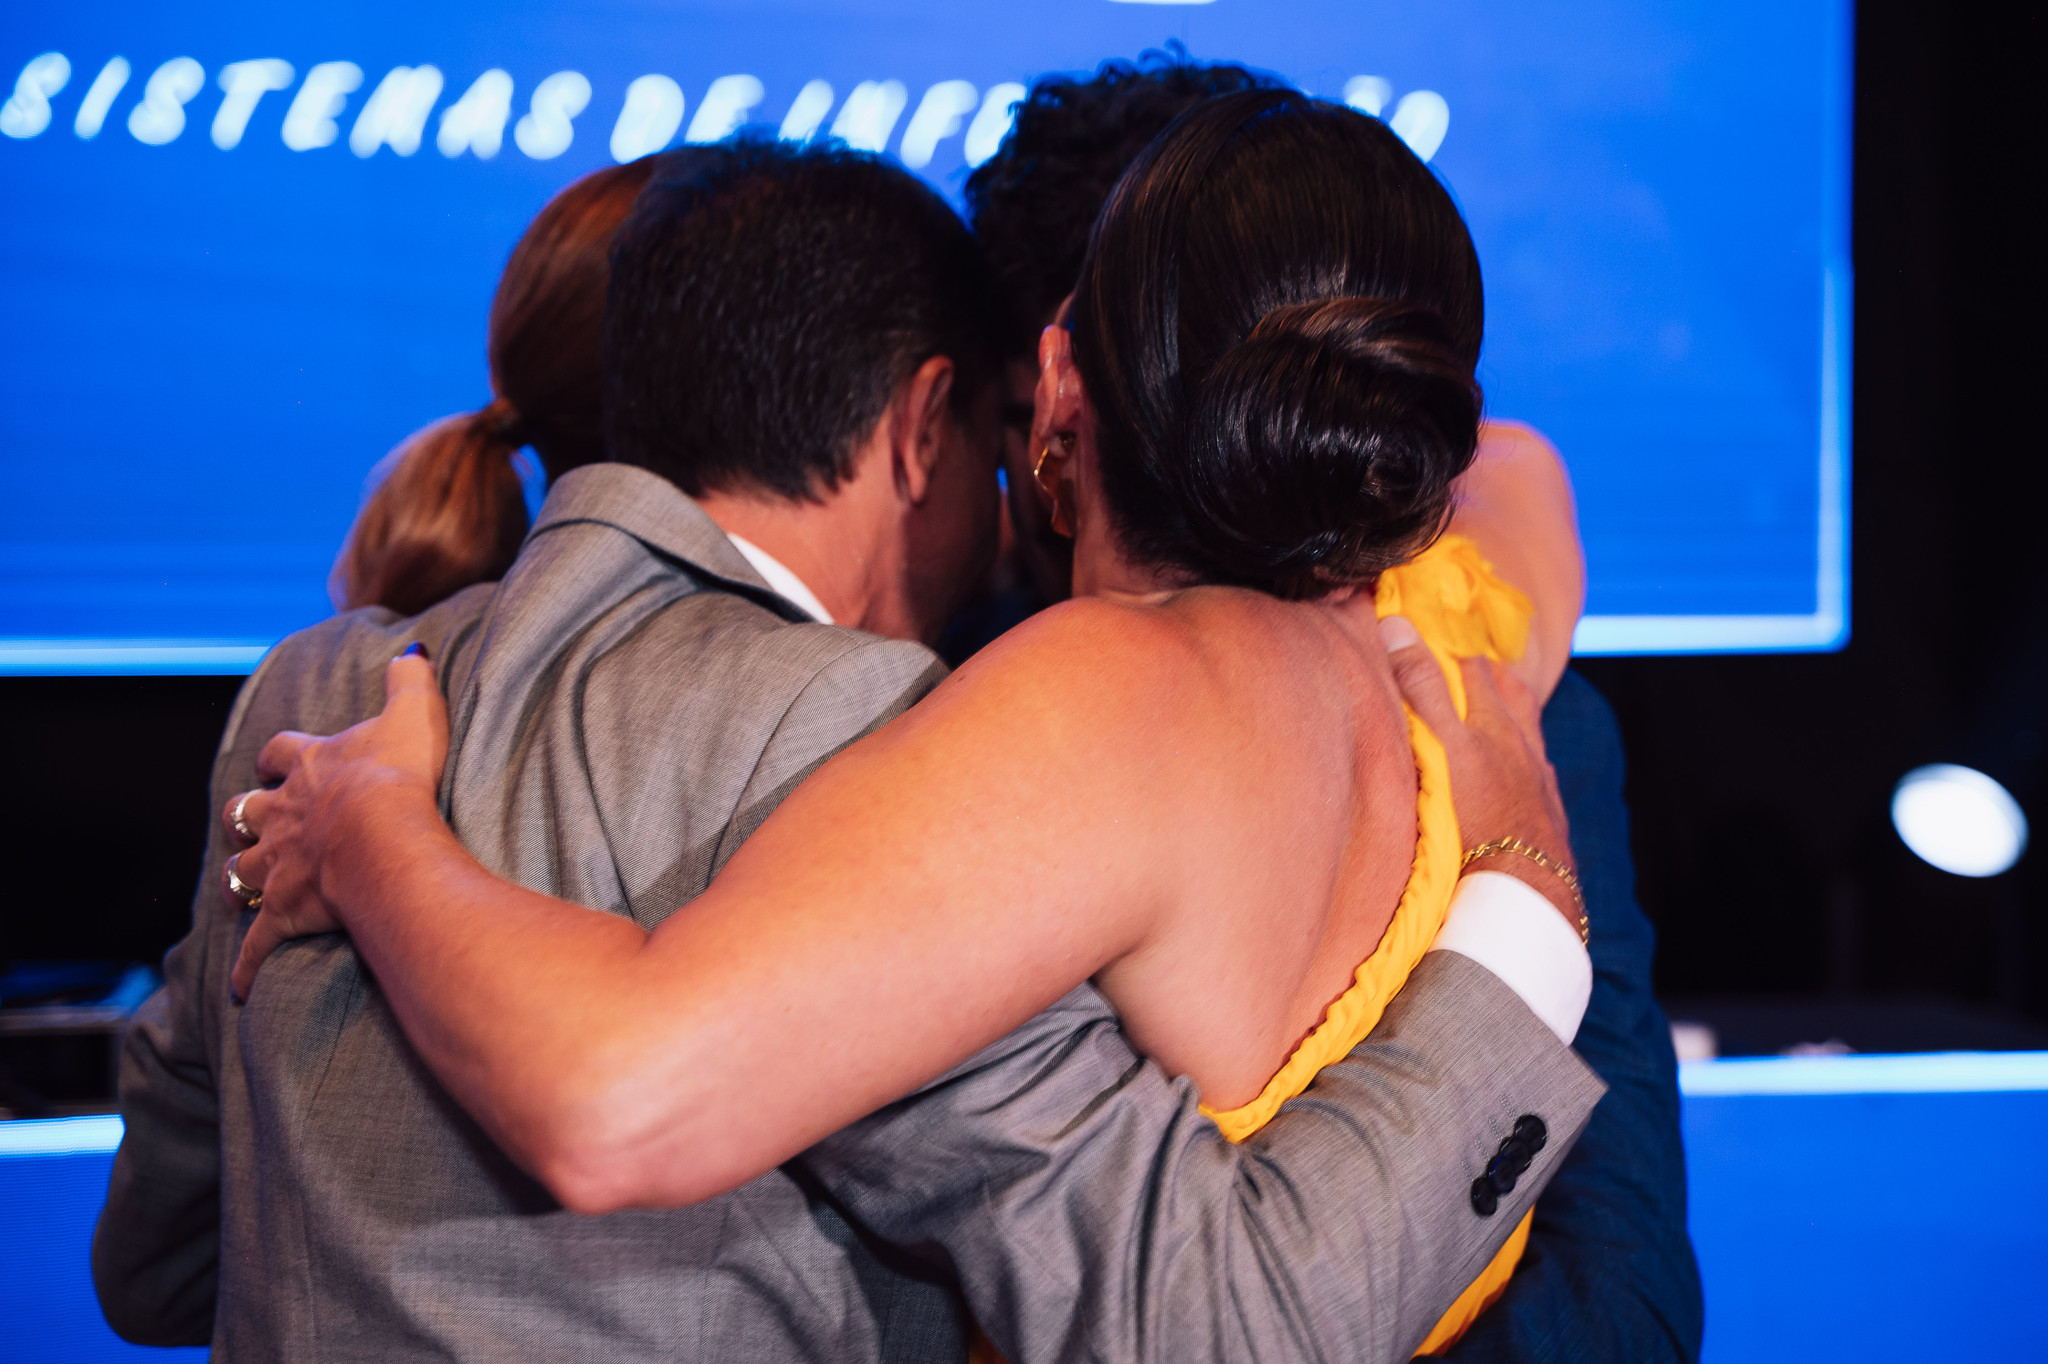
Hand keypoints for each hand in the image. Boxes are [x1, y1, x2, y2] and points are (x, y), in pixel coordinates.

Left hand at [224, 647, 449, 1000]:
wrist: (381, 837)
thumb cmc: (397, 778)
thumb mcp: (412, 714)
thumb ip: (410, 681)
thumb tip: (413, 651)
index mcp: (309, 771)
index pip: (281, 754)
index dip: (279, 756)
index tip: (278, 760)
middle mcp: (282, 817)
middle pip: (246, 814)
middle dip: (248, 818)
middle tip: (257, 824)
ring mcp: (278, 866)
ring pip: (240, 874)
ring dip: (240, 879)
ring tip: (245, 888)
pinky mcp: (283, 912)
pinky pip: (257, 945)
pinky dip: (248, 967)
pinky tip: (242, 987)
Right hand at [1378, 615, 1581, 929]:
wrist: (1521, 891)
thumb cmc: (1476, 818)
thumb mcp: (1442, 746)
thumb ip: (1422, 688)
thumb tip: (1399, 624)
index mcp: (1495, 724)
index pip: (1475, 668)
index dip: (1453, 647)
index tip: (1434, 633)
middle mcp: (1524, 748)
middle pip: (1513, 697)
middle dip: (1492, 677)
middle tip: (1470, 664)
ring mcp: (1540, 785)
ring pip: (1530, 738)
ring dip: (1514, 720)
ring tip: (1499, 714)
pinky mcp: (1547, 821)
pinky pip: (1540, 781)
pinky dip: (1526, 768)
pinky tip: (1521, 778)